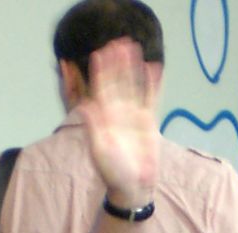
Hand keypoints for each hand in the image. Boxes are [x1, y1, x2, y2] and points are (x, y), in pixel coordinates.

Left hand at [78, 38, 159, 207]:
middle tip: (116, 42)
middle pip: (116, 82)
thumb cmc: (112, 171)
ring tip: (133, 47)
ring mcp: (132, 115)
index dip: (100, 72)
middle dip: (116, 63)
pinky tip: (153, 68)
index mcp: (103, 118)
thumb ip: (93, 127)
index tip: (98, 54)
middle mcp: (117, 112)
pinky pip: (151, 98)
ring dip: (132, 67)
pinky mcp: (147, 121)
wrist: (132, 185)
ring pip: (132, 85)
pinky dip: (152, 84)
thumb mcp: (100, 150)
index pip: (100, 89)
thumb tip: (85, 107)